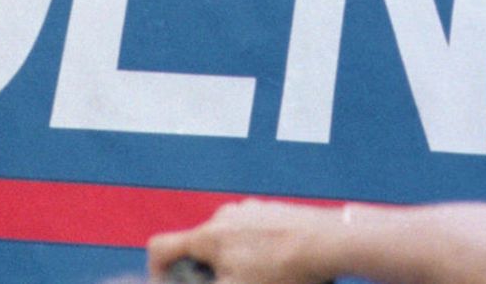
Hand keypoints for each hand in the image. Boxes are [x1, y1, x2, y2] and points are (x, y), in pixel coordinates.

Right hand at [149, 200, 341, 283]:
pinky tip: (273, 270)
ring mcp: (249, 210)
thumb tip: (200, 280)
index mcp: (208, 236)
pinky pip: (248, 236)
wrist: (328, 242)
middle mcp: (224, 216)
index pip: (160, 247)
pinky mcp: (271, 212)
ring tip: (255, 281)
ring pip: (224, 243)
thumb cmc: (282, 271)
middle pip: (196, 248)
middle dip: (202, 275)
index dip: (157, 273)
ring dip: (229, 265)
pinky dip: (250, 255)